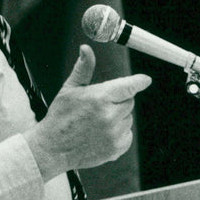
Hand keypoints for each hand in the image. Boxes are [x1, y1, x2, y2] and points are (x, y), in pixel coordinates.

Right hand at [23, 45, 151, 180]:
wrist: (53, 148)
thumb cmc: (60, 118)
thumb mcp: (69, 89)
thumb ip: (83, 69)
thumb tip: (86, 49)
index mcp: (99, 97)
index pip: (128, 86)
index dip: (139, 81)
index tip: (145, 80)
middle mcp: (109, 115)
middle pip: (129, 102)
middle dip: (118, 102)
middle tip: (99, 107)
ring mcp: (113, 134)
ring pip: (128, 119)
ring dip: (118, 118)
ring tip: (97, 122)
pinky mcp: (116, 149)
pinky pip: (127, 135)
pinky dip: (119, 134)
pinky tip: (102, 133)